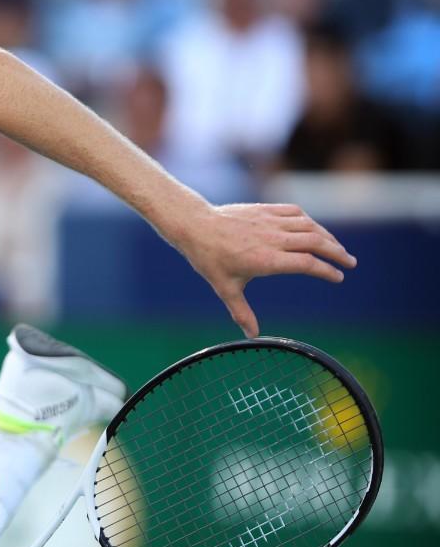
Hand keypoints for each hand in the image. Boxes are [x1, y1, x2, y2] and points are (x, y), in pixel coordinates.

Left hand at [168, 203, 356, 337]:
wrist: (195, 226)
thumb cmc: (209, 259)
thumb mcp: (225, 289)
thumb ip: (242, 312)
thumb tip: (252, 336)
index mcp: (267, 259)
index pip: (308, 264)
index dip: (327, 271)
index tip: (338, 277)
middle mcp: (274, 238)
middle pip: (317, 242)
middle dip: (337, 253)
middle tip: (350, 263)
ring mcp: (271, 222)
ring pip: (309, 226)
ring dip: (328, 236)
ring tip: (337, 248)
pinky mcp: (266, 209)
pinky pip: (296, 213)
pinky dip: (310, 221)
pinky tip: (315, 229)